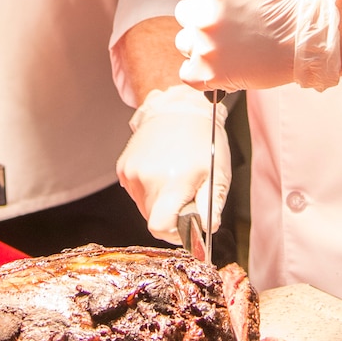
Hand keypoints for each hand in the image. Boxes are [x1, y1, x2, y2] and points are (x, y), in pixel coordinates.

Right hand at [116, 84, 229, 244]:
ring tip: (175, 178)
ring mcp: (131, 172)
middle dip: (170, 214)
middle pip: (152, 219)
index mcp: (173, 182)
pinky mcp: (123, 167)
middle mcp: (147, 178)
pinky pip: (136, 192)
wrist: (178, 107)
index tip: (187, 224)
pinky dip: (149, 189)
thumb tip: (206, 230)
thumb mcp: (218, 174)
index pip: (160, 228)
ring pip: (144, 206)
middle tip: (186, 194)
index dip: (175, 233)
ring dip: (159, 201)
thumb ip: (211, 207)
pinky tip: (162, 170)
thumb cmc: (203, 140)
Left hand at [174, 0, 341, 92]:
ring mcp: (205, 46)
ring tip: (229, 42)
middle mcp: (205, 16)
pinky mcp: (209, 73)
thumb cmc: (282, 1)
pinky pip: (187, 73)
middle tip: (230, 21)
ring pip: (183, 41)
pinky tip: (220, 63)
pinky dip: (200, 70)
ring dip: (200, 42)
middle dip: (202, 15)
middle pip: (183, 13)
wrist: (304, 40)